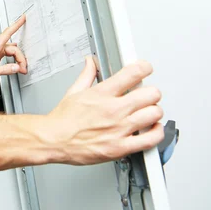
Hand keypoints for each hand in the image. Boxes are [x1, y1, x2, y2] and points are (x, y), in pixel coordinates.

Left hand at [0, 15, 27, 84]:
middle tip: (23, 69)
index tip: (23, 18)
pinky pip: (9, 55)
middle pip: (14, 48)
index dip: (16, 25)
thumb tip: (16, 67)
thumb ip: (5, 70)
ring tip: (20, 69)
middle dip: (20, 58)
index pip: (7, 33)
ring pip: (12, 52)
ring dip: (18, 60)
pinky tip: (17, 60)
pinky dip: (14, 59)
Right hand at [46, 57, 164, 164]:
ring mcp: (119, 129)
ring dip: (154, 111)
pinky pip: (151, 139)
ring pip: (154, 114)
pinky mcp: (121, 147)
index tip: (146, 69)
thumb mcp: (73, 91)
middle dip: (151, 92)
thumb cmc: (62, 120)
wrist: (53, 140)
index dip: (145, 68)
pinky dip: (157, 133)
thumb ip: (87, 75)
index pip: (134, 73)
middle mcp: (113, 110)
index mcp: (102, 93)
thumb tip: (90, 62)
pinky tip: (152, 129)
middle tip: (147, 95)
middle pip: (151, 93)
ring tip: (148, 112)